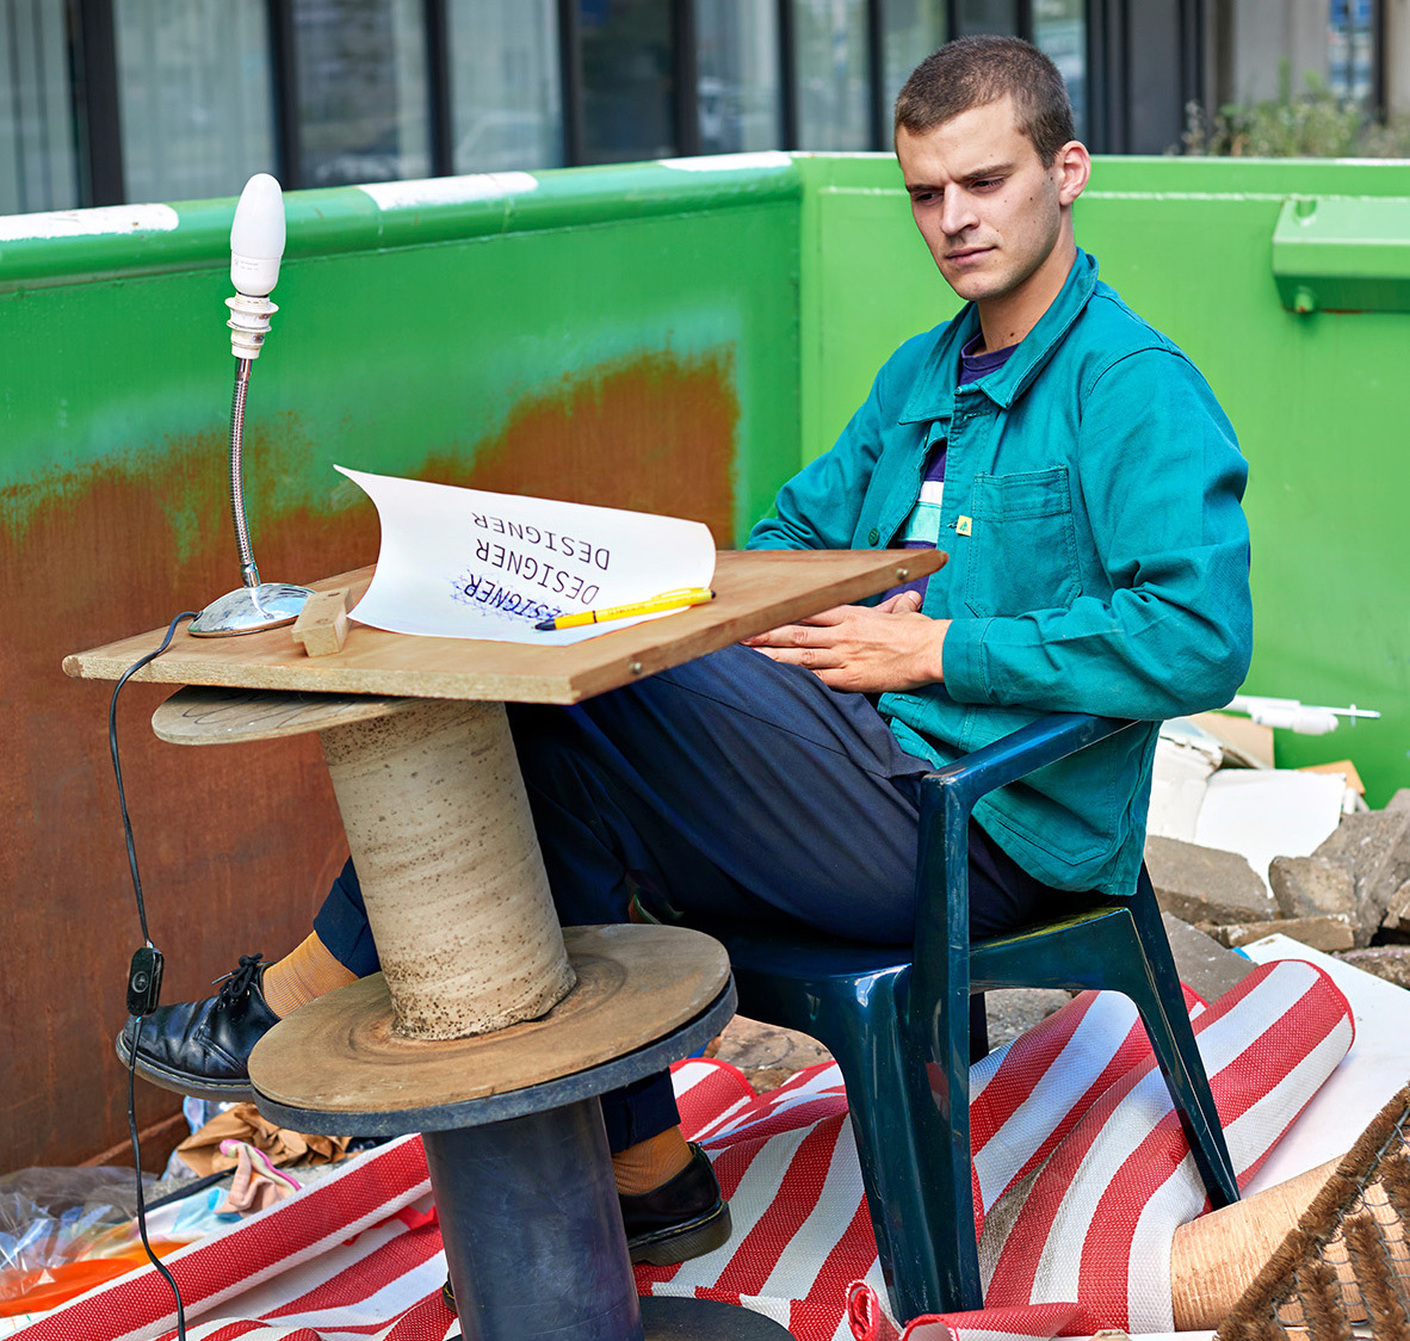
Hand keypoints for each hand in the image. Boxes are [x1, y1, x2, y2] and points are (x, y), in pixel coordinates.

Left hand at [742, 591, 948, 692]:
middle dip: (765, 633)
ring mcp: (844, 656)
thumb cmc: (919, 632)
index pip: (807, 609)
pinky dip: (797, 680)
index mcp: (850, 615)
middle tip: (739, 635)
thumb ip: (895, 608)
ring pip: (800, 654)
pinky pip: (818, 680)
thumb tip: (908, 599)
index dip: (781, 612)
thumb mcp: (903, 614)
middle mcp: (842, 634)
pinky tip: (779, 681)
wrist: (933, 650)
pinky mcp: (851, 678)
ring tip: (749, 656)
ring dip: (772, 655)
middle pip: (795, 630)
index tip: (760, 612)